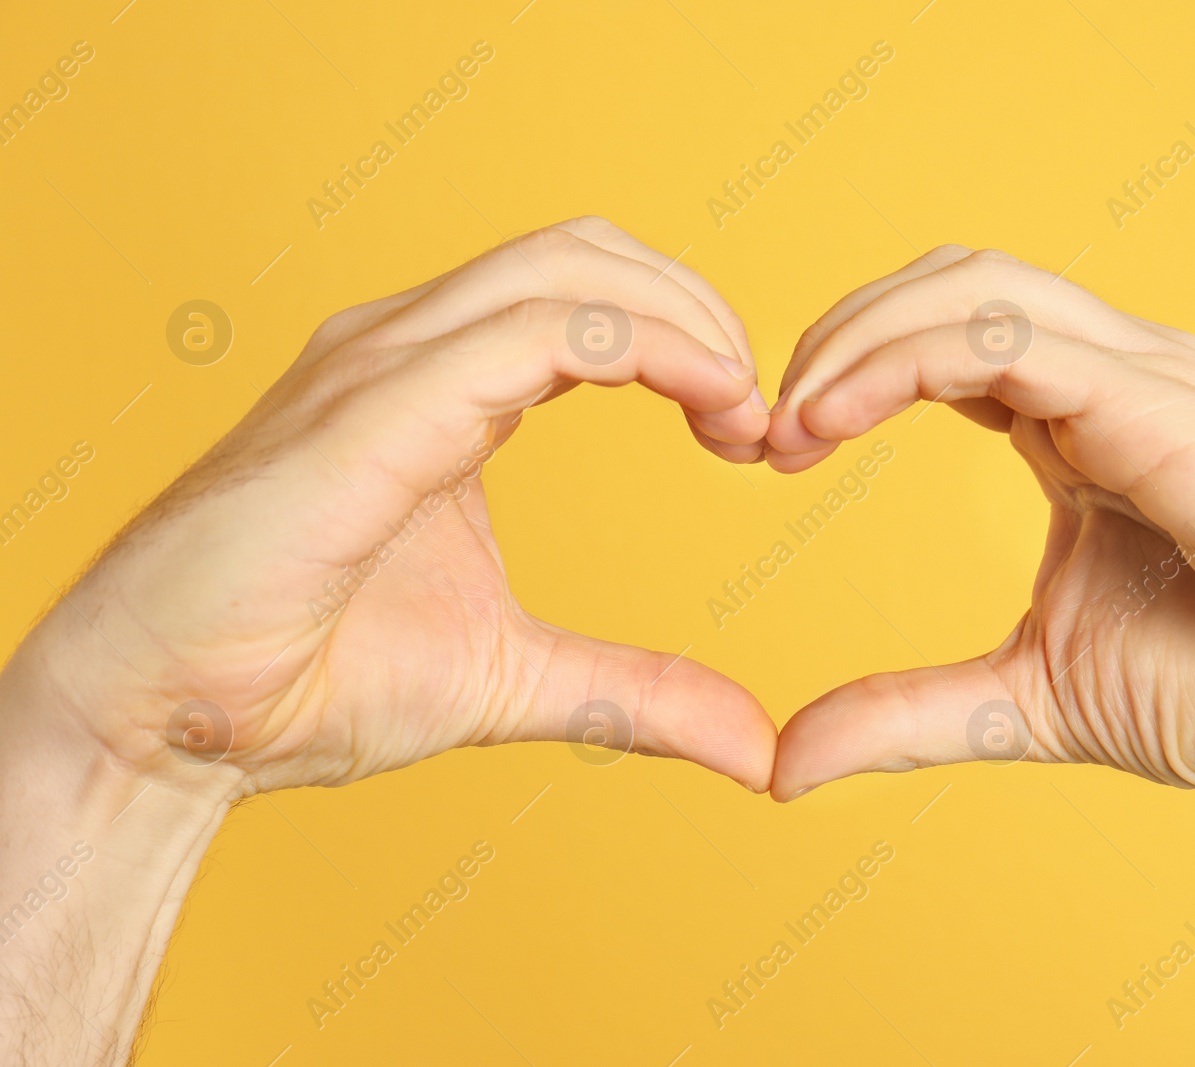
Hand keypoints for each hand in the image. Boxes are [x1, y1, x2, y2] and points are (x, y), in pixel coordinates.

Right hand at [10, 217, 777, 801]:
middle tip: (759, 411)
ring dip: (681, 319)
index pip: (586, 297)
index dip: (687, 338)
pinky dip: (636, 347)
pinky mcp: (366, 414)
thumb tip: (754, 748)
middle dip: (698, 309)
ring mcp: (379, 368)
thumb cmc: (306, 680)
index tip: (748, 430)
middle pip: (587, 254)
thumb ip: (636, 694)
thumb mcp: (516, 679)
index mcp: (438, 386)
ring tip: (741, 407)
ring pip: (565, 271)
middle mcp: (407, 350)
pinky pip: (525, 334)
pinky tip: (701, 399)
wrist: (167, 726)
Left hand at [763, 245, 1194, 799]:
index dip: (845, 373)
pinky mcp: (1166, 402)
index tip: (770, 448)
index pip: (942, 340)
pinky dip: (906, 356)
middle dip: (837, 334)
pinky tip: (835, 414)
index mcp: (1078, 424)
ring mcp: (1145, 377)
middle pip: (945, 284)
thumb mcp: (1023, 699)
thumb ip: (904, 713)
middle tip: (756, 423)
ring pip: (972, 285)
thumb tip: (783, 763)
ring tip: (785, 418)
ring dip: (857, 334)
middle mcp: (1111, 377)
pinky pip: (1011, 337)